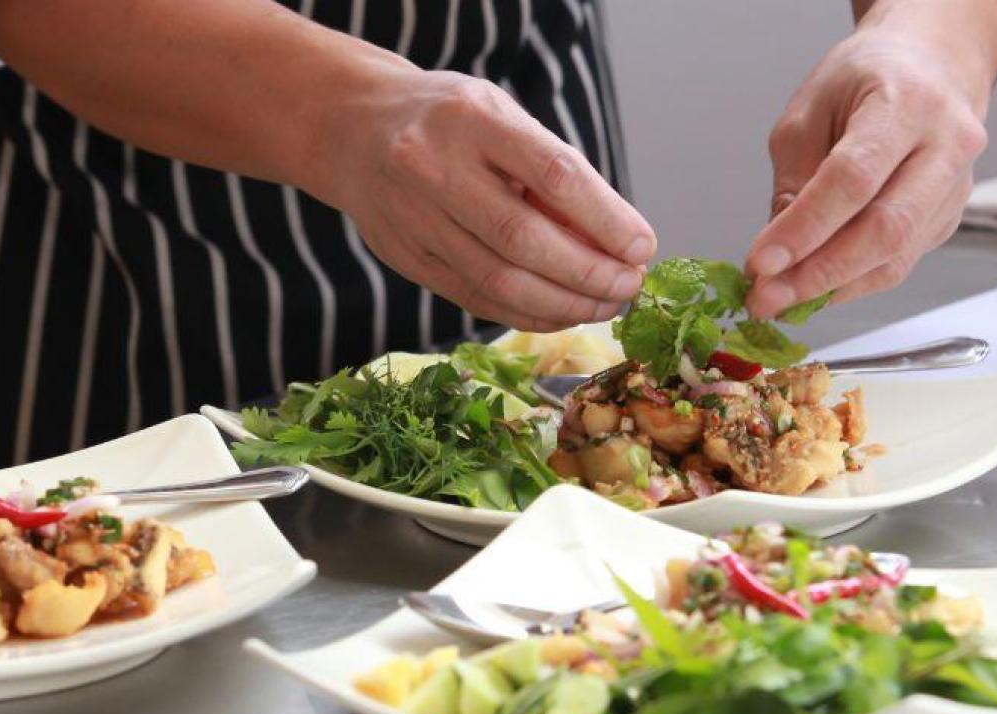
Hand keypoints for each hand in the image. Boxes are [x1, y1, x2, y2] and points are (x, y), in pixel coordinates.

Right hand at [310, 70, 656, 331]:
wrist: (355, 130)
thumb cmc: (449, 121)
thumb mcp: (501, 116)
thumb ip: (550, 170)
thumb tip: (616, 240)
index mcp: (473, 119)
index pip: (553, 174)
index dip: (605, 219)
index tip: (642, 248)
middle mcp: (435, 167)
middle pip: (523, 238)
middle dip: (588, 273)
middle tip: (629, 286)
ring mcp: (414, 217)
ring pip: (498, 280)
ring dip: (563, 304)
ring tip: (605, 305)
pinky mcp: (406, 258)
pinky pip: (475, 299)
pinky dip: (526, 313)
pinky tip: (561, 313)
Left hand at [744, 16, 996, 318]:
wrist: (932, 65)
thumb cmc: (865, 81)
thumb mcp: (809, 111)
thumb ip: (794, 179)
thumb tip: (776, 253)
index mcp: (908, 103)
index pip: (854, 178)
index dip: (804, 227)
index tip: (759, 263)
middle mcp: (947, 145)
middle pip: (885, 229)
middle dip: (818, 274)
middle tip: (765, 298)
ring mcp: (956, 186)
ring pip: (895, 257)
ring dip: (831, 288)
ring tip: (778, 299)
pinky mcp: (949, 217)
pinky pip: (898, 262)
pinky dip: (850, 282)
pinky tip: (812, 287)